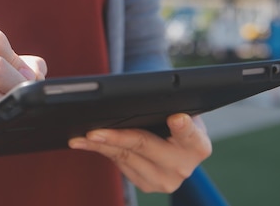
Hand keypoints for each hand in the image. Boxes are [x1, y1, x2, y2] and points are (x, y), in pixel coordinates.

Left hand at [68, 114, 211, 192]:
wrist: (175, 139)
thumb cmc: (174, 114)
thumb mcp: (178, 106)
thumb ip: (168, 103)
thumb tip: (142, 94)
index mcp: (198, 145)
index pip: (190, 134)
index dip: (182, 126)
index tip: (176, 118)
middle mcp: (183, 167)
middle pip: (145, 146)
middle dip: (117, 137)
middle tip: (95, 132)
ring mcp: (164, 180)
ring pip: (125, 157)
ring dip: (100, 145)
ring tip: (81, 136)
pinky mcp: (145, 184)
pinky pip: (118, 164)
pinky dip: (101, 150)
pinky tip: (85, 143)